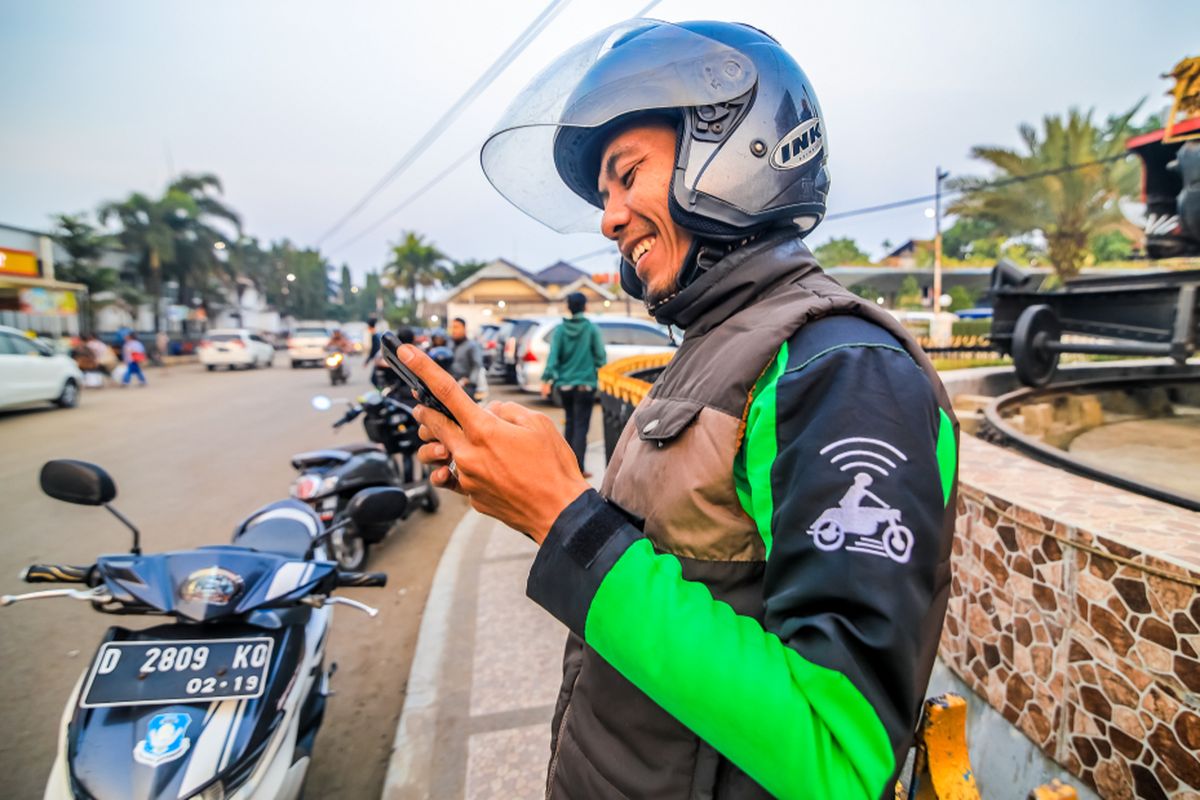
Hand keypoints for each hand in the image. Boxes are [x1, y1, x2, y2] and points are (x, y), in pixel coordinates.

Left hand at [399, 345, 589, 543]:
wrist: (560, 512)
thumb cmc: (554, 466)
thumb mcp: (538, 424)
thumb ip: (506, 410)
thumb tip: (489, 411)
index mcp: (484, 430)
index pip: (447, 391)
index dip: (424, 369)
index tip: (406, 352)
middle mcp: (469, 453)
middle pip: (432, 424)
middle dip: (424, 411)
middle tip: (423, 405)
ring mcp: (467, 478)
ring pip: (436, 455)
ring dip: (435, 443)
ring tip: (443, 441)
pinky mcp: (472, 497)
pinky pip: (453, 479)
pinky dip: (455, 470)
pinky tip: (462, 467)